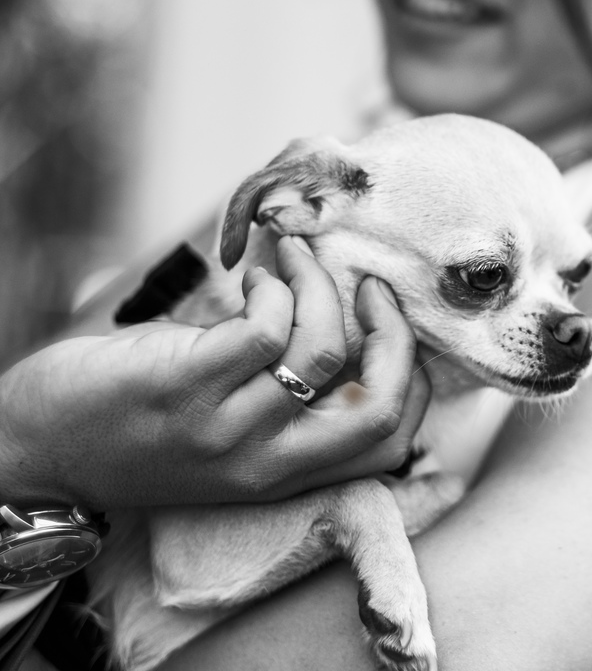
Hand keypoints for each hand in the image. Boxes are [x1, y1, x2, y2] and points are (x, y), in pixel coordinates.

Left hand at [0, 237, 429, 510]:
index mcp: (285, 474)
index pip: (388, 443)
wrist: (37, 448)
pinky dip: (267, 286)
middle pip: (377, 409)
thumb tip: (340, 303)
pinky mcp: (185, 387)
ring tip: (290, 259)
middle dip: (393, 335)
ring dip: (315, 284)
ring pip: (318, 348)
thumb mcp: (229, 432)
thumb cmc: (137, 428)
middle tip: (371, 286)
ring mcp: (226, 429)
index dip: (412, 378)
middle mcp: (266, 462)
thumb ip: (285, 394)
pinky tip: (248, 280)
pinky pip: (262, 324)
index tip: (389, 322)